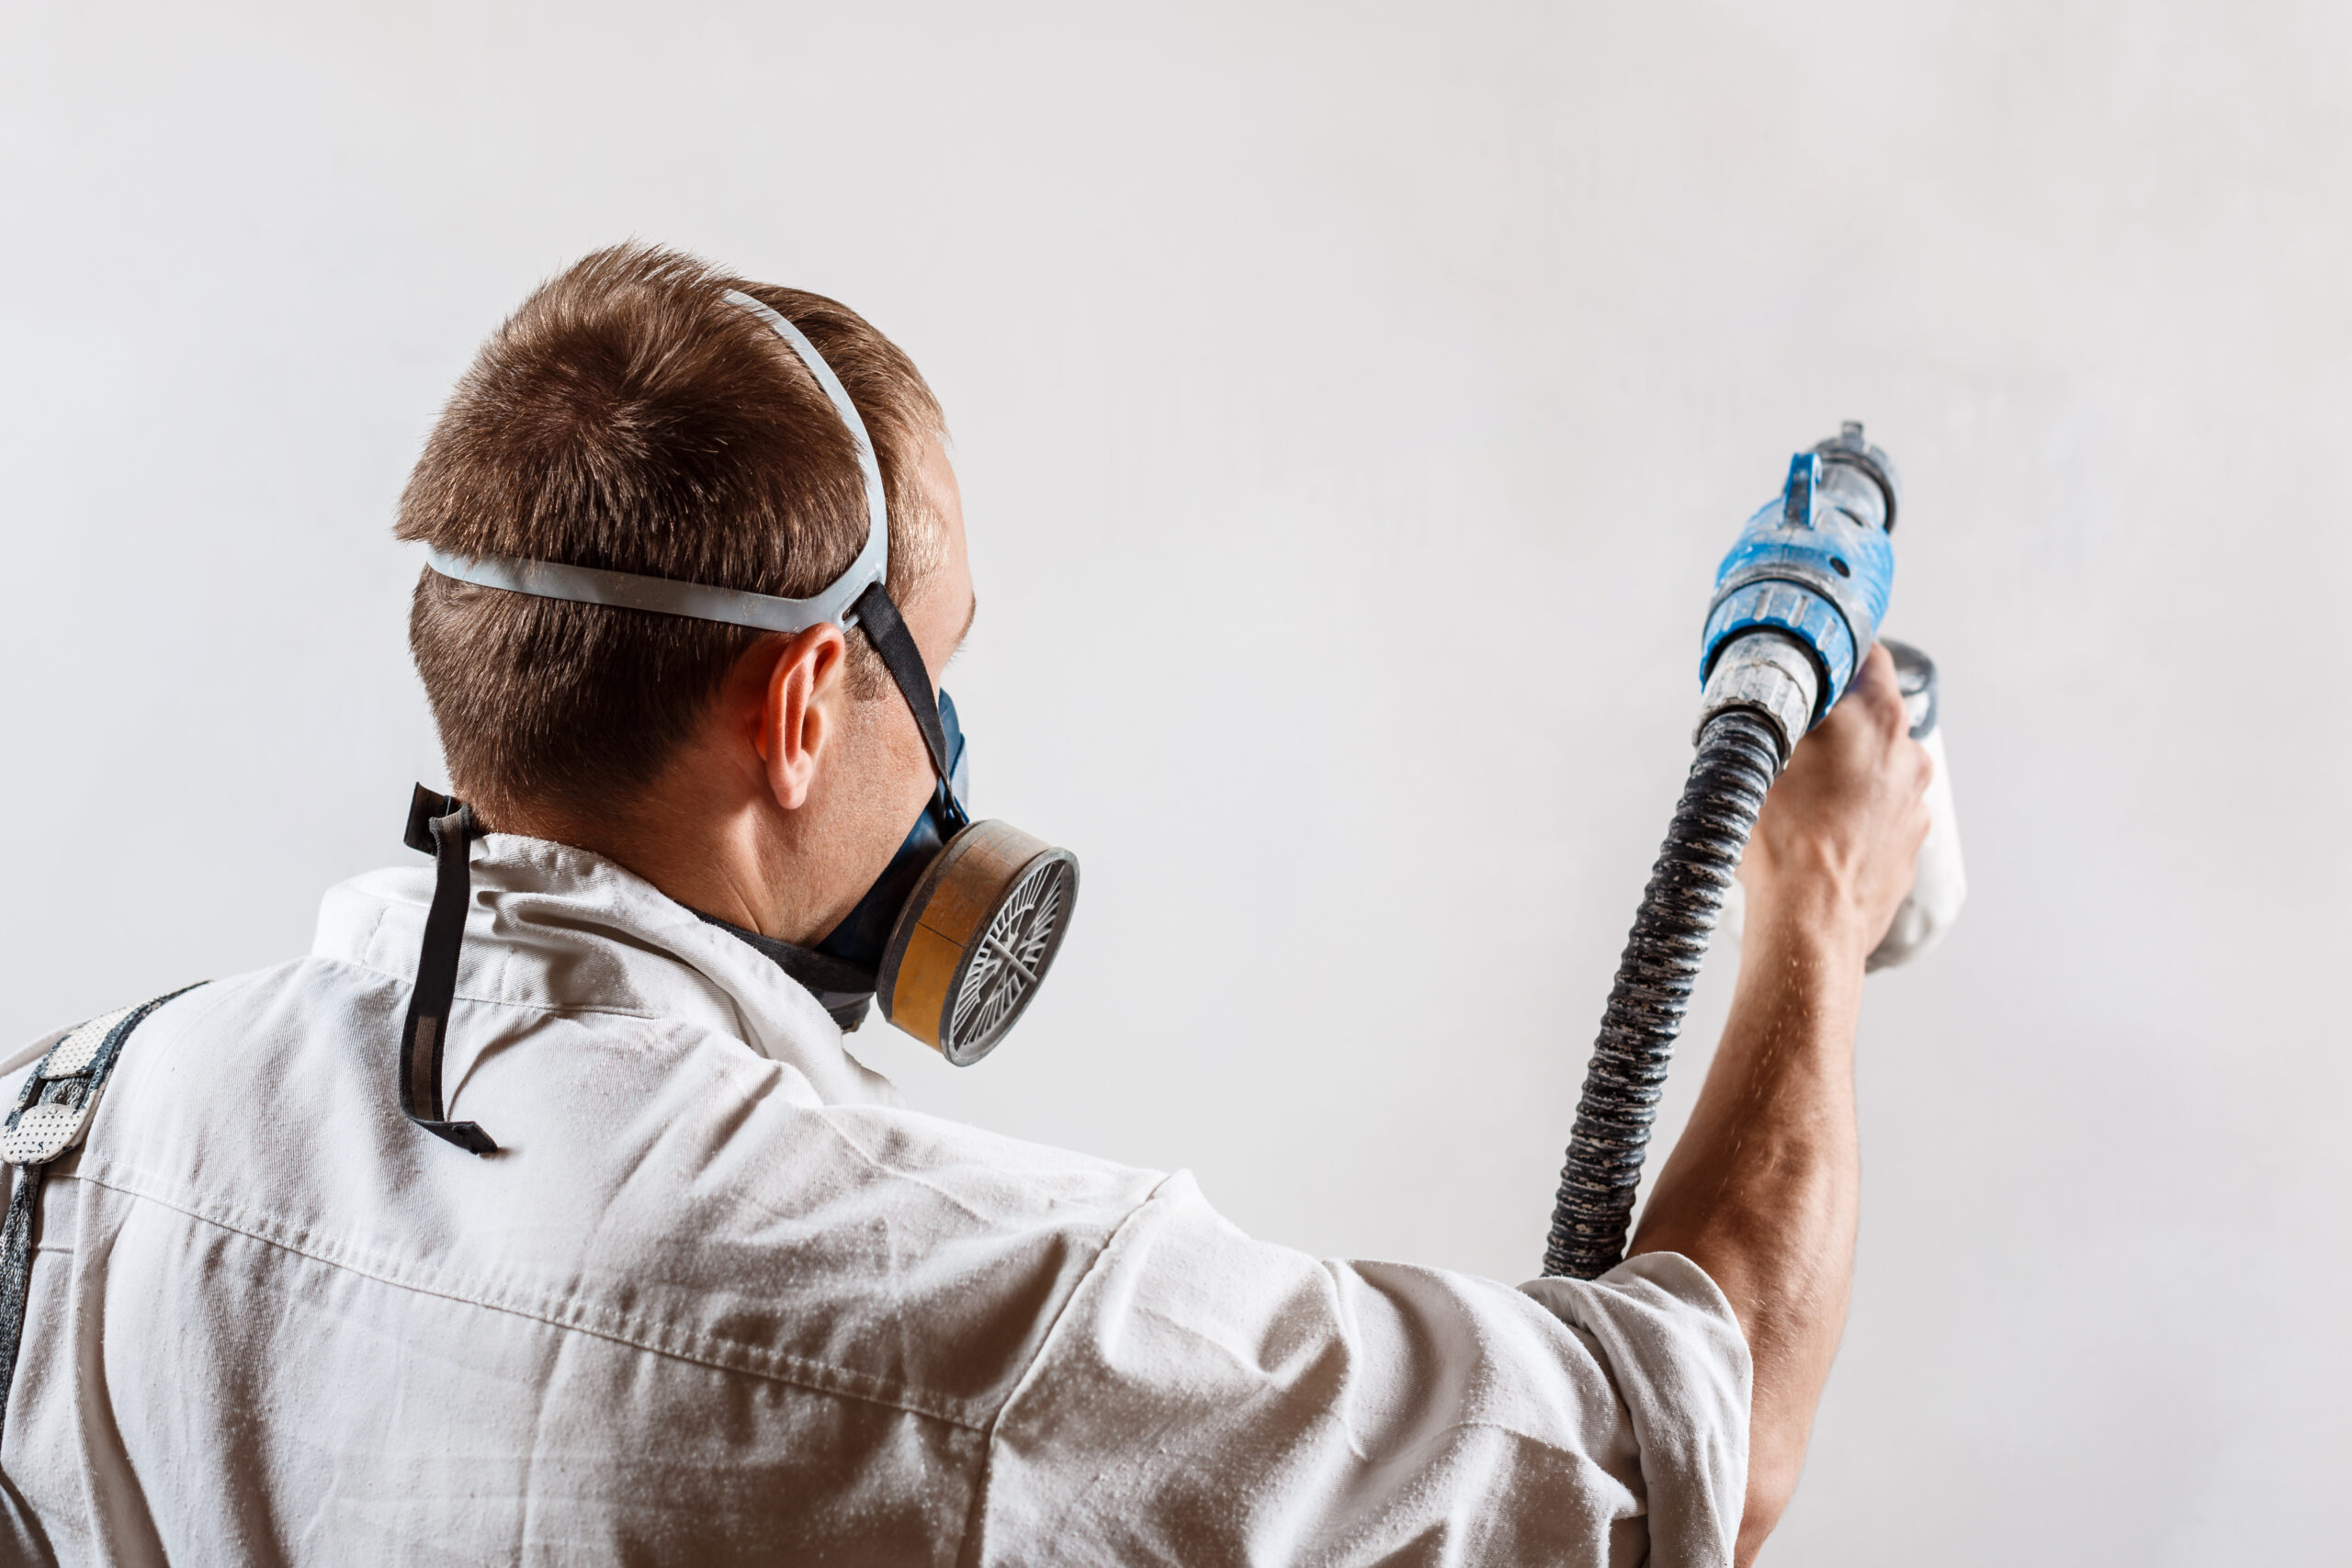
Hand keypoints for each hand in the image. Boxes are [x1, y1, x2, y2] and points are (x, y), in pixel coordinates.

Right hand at [1739, 642, 1931, 963]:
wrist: (1811, 920)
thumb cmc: (1786, 839)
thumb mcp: (1765, 755)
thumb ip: (1779, 720)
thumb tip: (1769, 708)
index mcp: (1877, 719)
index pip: (1869, 656)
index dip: (1838, 654)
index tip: (1814, 662)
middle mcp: (1910, 756)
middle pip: (1873, 717)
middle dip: (1836, 724)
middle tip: (1791, 740)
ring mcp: (1916, 804)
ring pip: (1878, 770)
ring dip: (1847, 775)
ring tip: (1802, 801)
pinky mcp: (1911, 846)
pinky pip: (1881, 815)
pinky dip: (1856, 818)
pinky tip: (1820, 836)